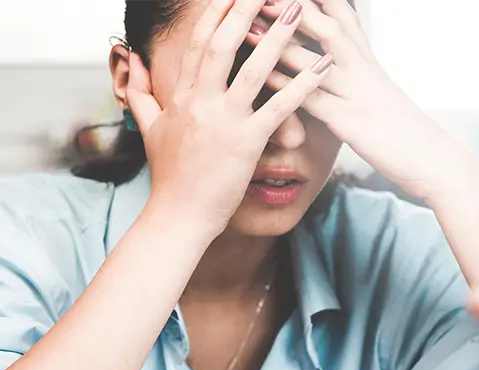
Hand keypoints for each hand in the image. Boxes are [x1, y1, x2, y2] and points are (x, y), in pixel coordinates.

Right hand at [126, 0, 332, 238]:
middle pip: (223, 42)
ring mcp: (224, 121)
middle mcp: (202, 101)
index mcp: (183, 95)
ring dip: (279, 36)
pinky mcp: (247, 144)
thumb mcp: (149, 128)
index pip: (200, 41)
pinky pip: (279, 108)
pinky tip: (322, 68)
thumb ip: (140, 92)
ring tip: (299, 9)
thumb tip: (132, 62)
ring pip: (254, 69)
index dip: (217, 11)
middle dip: (246, 7)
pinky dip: (303, 85)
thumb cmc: (169, 177)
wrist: (179, 215)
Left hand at [254, 0, 462, 199]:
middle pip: (324, 22)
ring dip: (279, 38)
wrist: (432, 159)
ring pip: (314, 56)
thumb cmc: (402, 130)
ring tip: (247, 22)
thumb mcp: (378, 92)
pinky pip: (313, 100)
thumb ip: (355, 71)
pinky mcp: (350, 124)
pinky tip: (263, 77)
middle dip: (292, 4)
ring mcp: (356, 95)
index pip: (340, 11)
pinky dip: (287, 86)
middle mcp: (362, 69)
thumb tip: (330, 60)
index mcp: (367, 59)